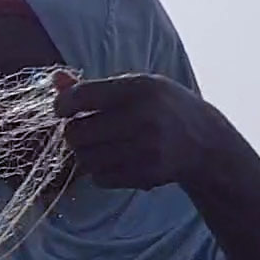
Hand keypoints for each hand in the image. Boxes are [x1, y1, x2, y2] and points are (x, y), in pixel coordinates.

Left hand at [52, 71, 242, 189]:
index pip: (81, 97)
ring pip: (85, 159)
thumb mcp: (136, 87)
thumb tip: (55, 81)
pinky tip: (116, 160)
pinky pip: (100, 178)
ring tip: (101, 145)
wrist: (204, 142)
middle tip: (82, 130)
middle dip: (73, 133)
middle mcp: (143, 118)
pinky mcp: (146, 175)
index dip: (62, 105)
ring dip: (86, 154)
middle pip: (77, 133)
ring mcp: (145, 150)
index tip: (63, 109)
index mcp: (140, 88)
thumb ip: (95, 86)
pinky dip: (100, 171)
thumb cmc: (163, 107)